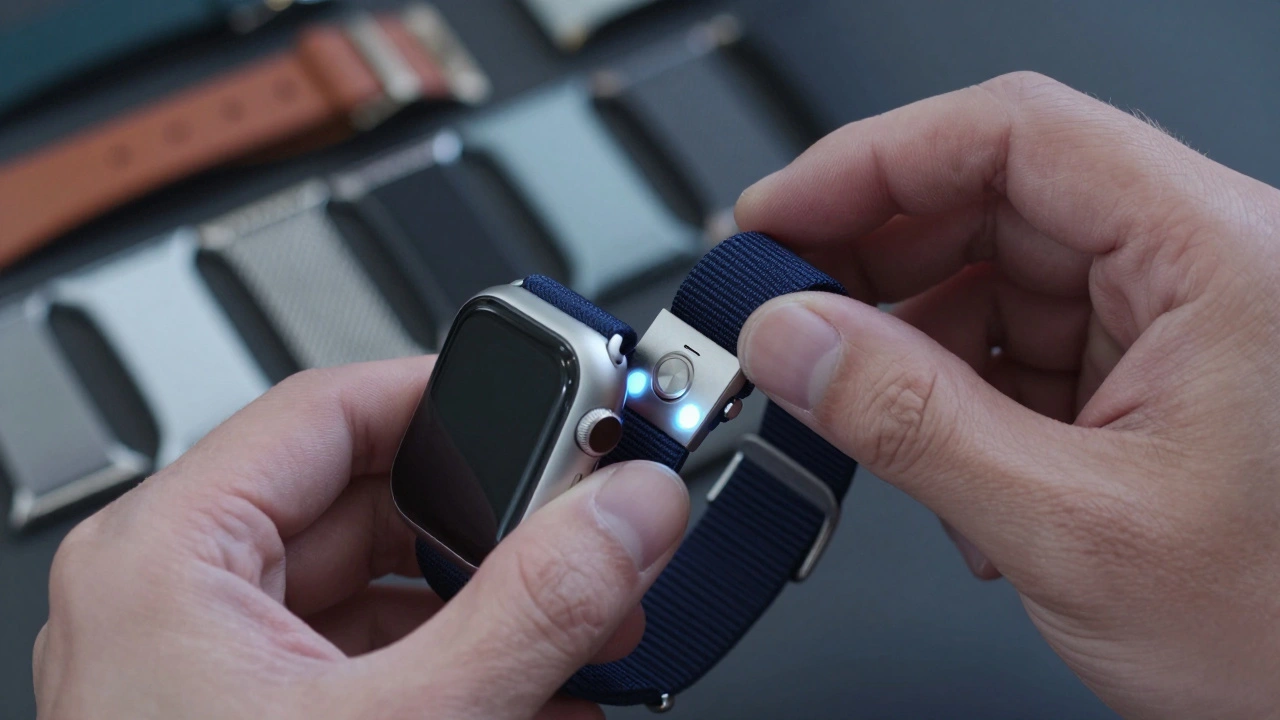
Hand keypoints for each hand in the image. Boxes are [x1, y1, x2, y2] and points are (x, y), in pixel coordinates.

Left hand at [32, 359, 688, 719]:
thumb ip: (535, 607)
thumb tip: (628, 510)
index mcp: (170, 558)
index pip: (331, 408)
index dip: (455, 397)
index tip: (556, 413)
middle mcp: (184, 600)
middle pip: (375, 502)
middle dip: (503, 525)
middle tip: (594, 536)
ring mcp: (223, 669)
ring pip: (390, 589)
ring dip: (500, 608)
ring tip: (591, 630)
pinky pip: (382, 662)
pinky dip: (469, 673)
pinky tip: (549, 706)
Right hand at [734, 72, 1279, 718]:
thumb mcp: (1072, 527)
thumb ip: (912, 422)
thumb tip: (791, 338)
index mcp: (1220, 258)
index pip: (1016, 138)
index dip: (873, 162)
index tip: (779, 214)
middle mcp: (1203, 268)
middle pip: (995, 203)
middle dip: (874, 264)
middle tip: (783, 315)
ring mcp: (1176, 324)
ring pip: (996, 281)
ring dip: (914, 352)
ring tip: (871, 423)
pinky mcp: (1150, 378)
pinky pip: (1020, 349)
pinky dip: (958, 402)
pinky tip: (950, 471)